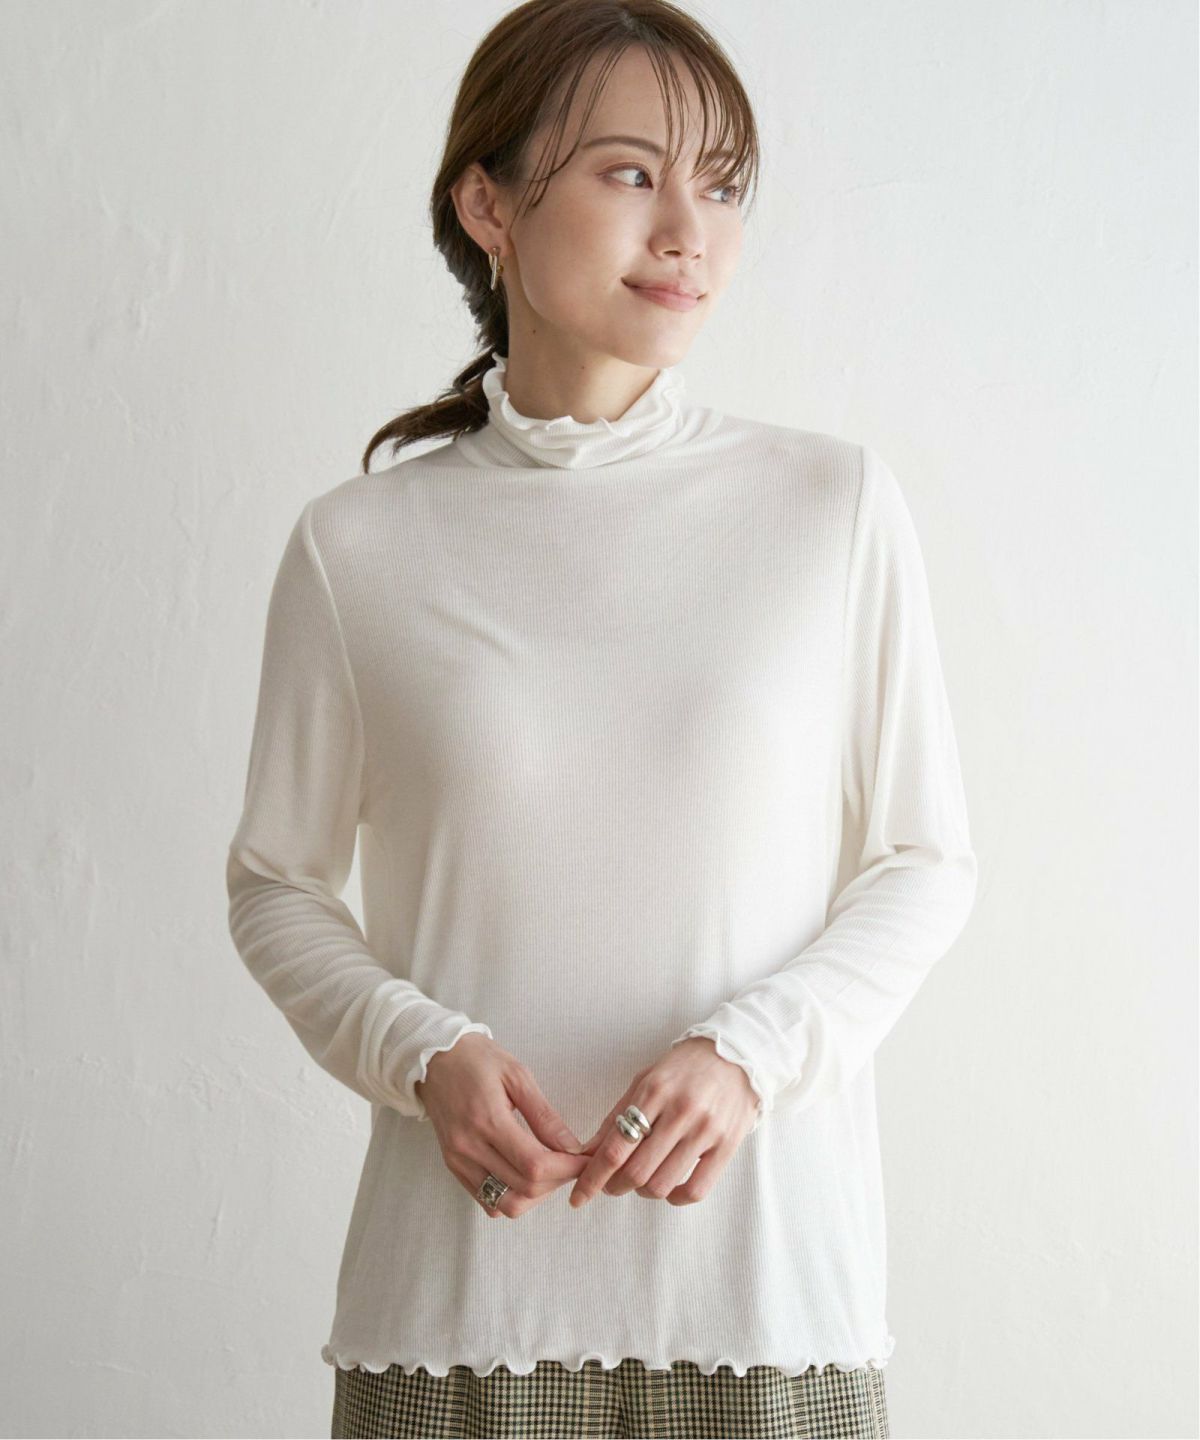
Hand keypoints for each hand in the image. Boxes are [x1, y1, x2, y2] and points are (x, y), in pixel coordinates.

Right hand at [417, 1033, 589, 1218]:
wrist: (434, 1059)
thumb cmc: (477, 1059)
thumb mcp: (517, 1075)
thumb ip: (545, 1115)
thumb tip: (572, 1147)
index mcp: (487, 1120)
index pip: (535, 1165)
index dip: (567, 1168)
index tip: (585, 1158)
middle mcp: (469, 1147)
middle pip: (525, 1188)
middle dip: (558, 1180)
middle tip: (572, 1162)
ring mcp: (458, 1161)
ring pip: (506, 1204)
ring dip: (536, 1195)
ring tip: (550, 1170)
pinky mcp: (453, 1167)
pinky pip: (487, 1202)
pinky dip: (513, 1197)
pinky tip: (524, 1175)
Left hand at [567, 1036, 761, 1208]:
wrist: (738, 1055)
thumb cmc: (685, 1069)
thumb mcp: (646, 1080)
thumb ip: (616, 1116)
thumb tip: (586, 1153)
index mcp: (654, 1091)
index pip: (615, 1146)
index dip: (593, 1177)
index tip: (579, 1196)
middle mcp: (680, 1111)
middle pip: (636, 1171)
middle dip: (614, 1187)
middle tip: (610, 1186)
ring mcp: (706, 1130)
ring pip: (663, 1184)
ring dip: (643, 1192)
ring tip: (641, 1182)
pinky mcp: (727, 1146)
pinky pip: (696, 1190)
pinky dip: (675, 1198)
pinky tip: (669, 1188)